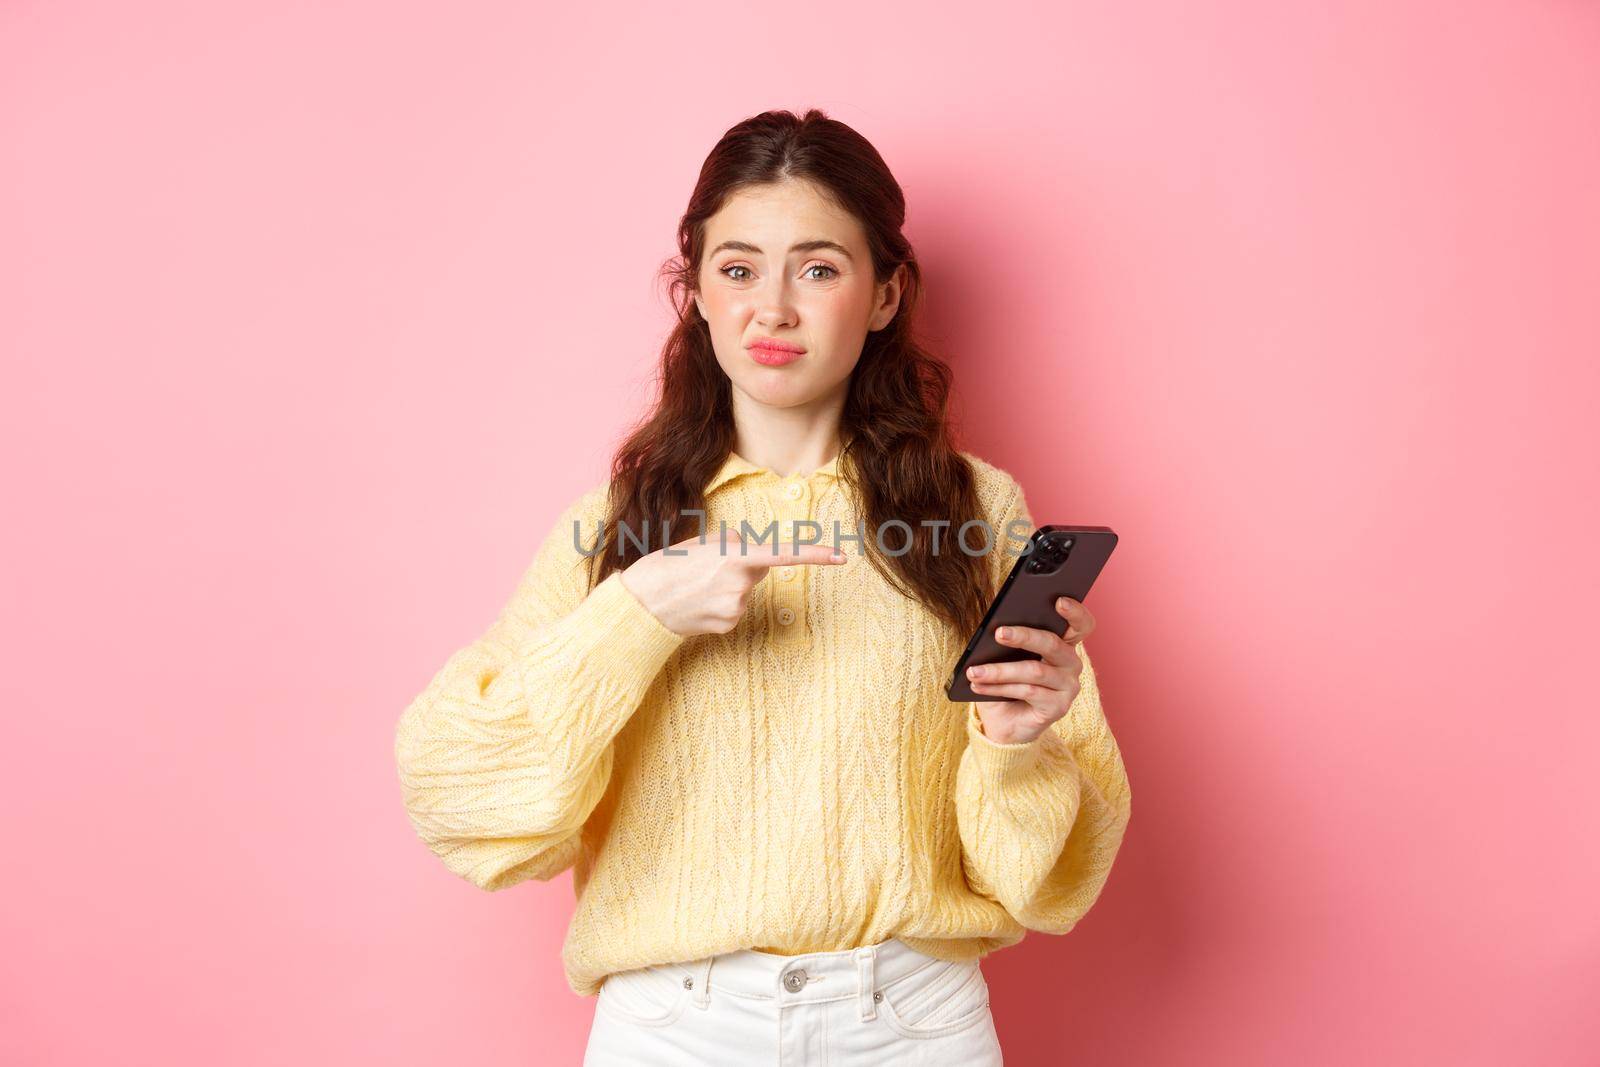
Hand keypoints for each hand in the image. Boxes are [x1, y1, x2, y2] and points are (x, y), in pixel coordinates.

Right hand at [620, 529, 846, 637]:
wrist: (639, 605)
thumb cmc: (666, 565)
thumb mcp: (699, 542)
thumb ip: (732, 543)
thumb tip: (751, 552)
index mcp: (734, 556)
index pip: (783, 554)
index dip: (815, 554)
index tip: (841, 556)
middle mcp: (741, 585)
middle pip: (758, 568)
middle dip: (741, 563)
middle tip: (705, 565)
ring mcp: (736, 609)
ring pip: (744, 590)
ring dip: (728, 584)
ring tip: (696, 584)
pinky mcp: (728, 625)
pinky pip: (734, 608)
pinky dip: (720, 602)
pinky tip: (698, 603)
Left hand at [967, 596, 1097, 743]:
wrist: (1004, 722)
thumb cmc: (1006, 682)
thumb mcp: (1006, 656)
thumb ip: (1010, 639)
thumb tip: (998, 625)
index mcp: (1063, 644)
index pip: (1081, 624)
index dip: (1075, 612)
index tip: (1058, 601)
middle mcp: (1071, 663)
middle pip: (1053, 644)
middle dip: (1024, 636)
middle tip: (999, 633)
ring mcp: (1068, 686)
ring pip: (1034, 671)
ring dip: (1000, 670)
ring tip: (974, 671)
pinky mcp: (1059, 707)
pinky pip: (1028, 692)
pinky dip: (999, 687)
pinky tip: (979, 685)